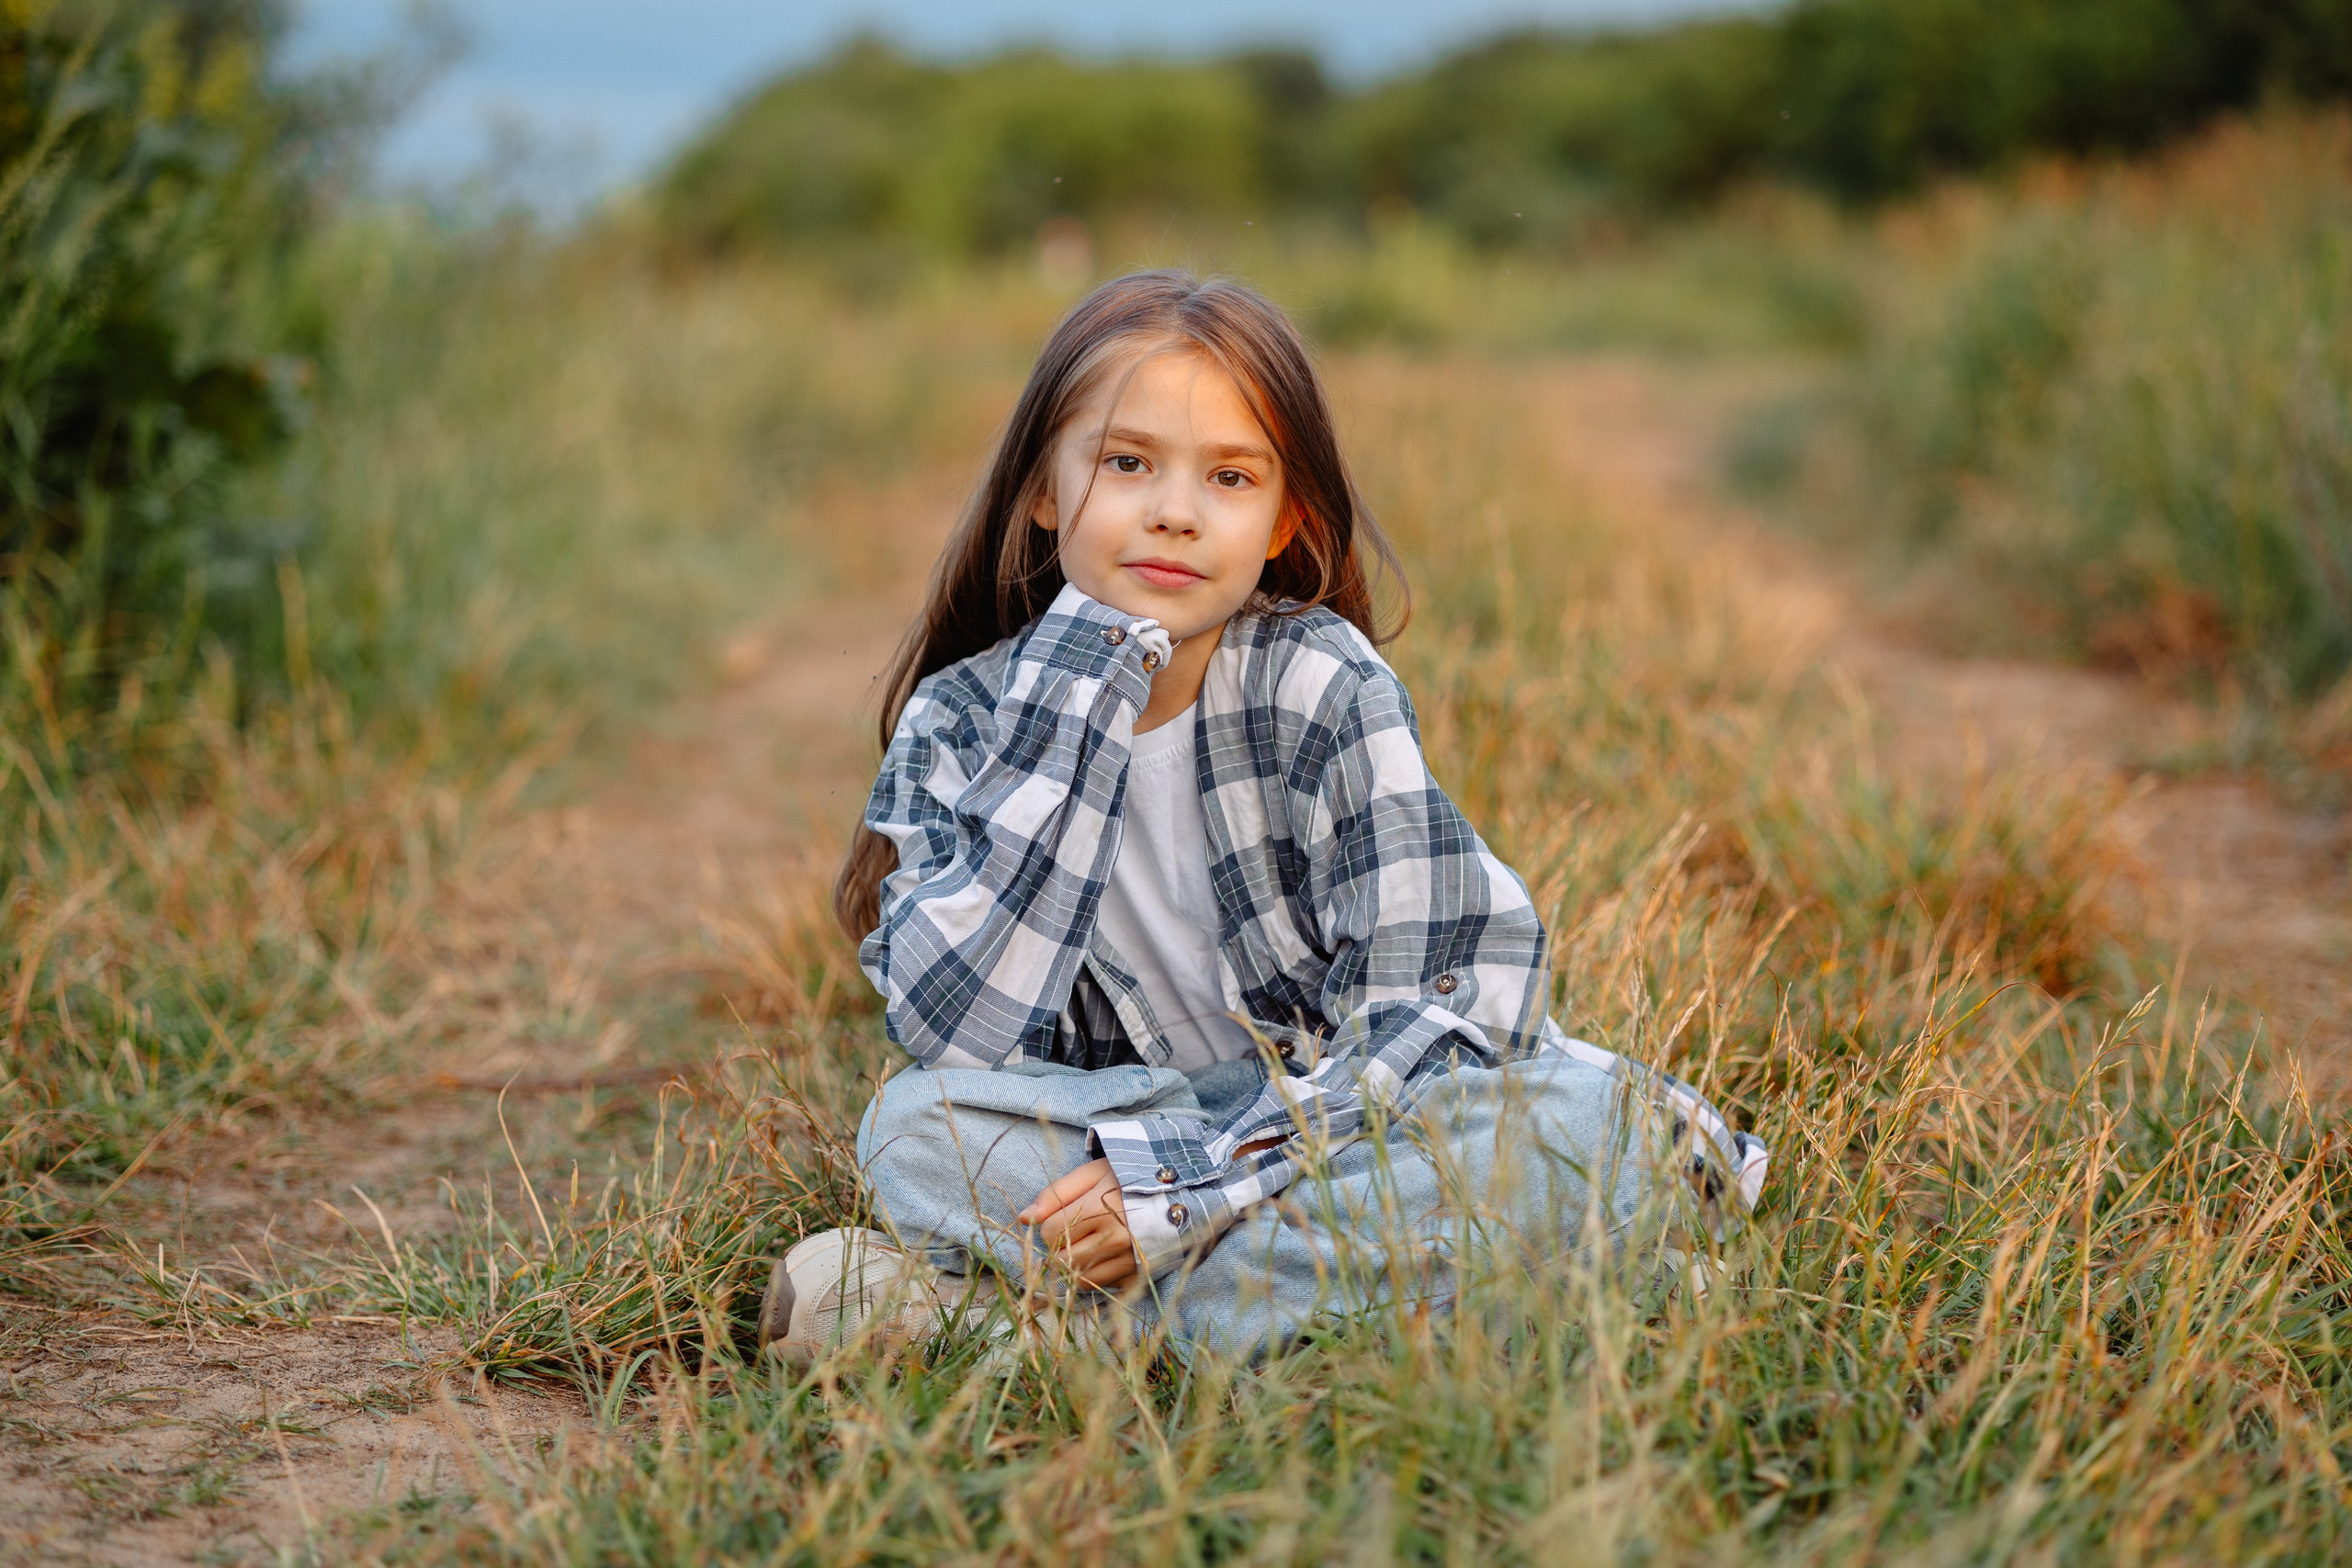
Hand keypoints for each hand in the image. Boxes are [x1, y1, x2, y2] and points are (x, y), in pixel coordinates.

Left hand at [1017, 1158, 1138, 1288]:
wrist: (1180, 1193)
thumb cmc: (1131, 1178)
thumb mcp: (1094, 1173)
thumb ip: (1057, 1193)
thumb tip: (1024, 1218)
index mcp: (1098, 1209)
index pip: (1050, 1232)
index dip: (1049, 1225)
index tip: (1063, 1216)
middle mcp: (1112, 1239)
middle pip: (1061, 1259)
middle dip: (1058, 1248)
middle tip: (1072, 1233)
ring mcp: (1126, 1260)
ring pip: (1078, 1278)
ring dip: (1073, 1265)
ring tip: (1084, 1245)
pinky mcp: (1136, 1274)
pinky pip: (1101, 1286)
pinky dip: (1095, 1275)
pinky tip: (1102, 1257)